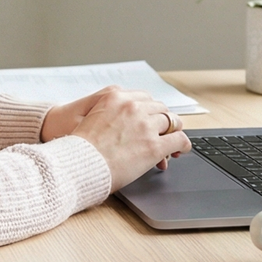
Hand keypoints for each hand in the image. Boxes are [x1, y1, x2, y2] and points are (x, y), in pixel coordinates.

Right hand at [44, 86, 190, 189]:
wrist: (78, 164)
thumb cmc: (80, 147)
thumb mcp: (91, 117)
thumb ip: (109, 113)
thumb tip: (122, 124)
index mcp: (115, 97)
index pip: (144, 98)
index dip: (150, 111)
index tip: (151, 119)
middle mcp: (132, 107)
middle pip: (159, 108)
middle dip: (161, 120)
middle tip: (162, 132)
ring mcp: (145, 126)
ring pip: (172, 121)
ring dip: (173, 131)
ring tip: (173, 141)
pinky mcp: (154, 145)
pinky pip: (179, 140)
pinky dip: (183, 144)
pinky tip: (181, 150)